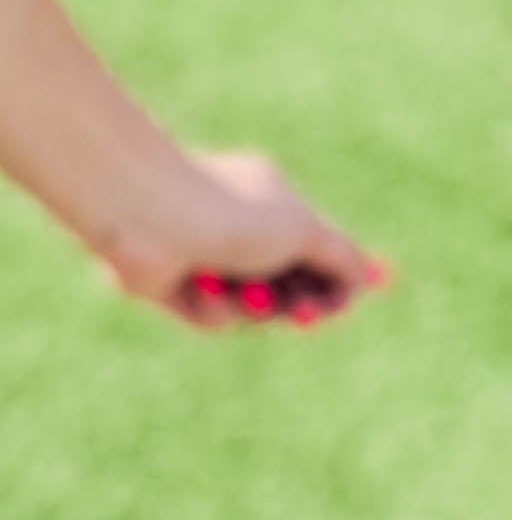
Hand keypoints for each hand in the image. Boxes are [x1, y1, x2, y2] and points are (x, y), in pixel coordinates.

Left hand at [93, 144, 389, 330]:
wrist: (148, 216)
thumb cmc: (229, 213)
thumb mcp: (303, 230)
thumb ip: (341, 253)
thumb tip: (371, 274)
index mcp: (271, 202)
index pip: (316, 251)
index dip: (334, 284)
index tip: (340, 306)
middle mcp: (238, 228)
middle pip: (287, 287)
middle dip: (298, 305)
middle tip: (305, 315)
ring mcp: (206, 258)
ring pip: (251, 309)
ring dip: (255, 307)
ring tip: (247, 292)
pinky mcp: (175, 286)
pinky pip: (212, 317)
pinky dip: (213, 308)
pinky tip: (199, 286)